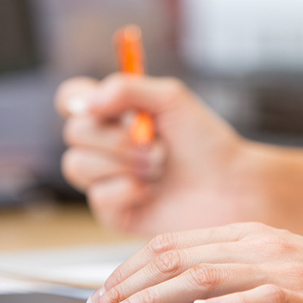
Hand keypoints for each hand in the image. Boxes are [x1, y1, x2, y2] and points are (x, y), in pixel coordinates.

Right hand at [55, 74, 258, 234]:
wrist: (231, 185)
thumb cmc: (206, 142)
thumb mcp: (171, 98)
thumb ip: (126, 88)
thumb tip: (86, 103)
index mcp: (115, 114)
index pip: (71, 99)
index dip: (75, 99)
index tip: (98, 106)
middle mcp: (105, 146)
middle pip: (74, 133)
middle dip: (114, 138)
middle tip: (153, 143)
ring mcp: (107, 180)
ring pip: (77, 166)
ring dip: (123, 163)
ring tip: (157, 168)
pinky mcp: (113, 213)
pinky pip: (98, 197)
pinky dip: (127, 190)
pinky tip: (152, 191)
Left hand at [68, 222, 302, 302]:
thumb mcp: (276, 279)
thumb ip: (227, 283)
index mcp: (247, 235)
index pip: (170, 245)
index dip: (126, 271)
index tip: (97, 299)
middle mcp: (259, 243)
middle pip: (175, 257)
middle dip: (124, 287)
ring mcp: (285, 265)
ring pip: (204, 276)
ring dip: (154, 300)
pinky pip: (265, 296)